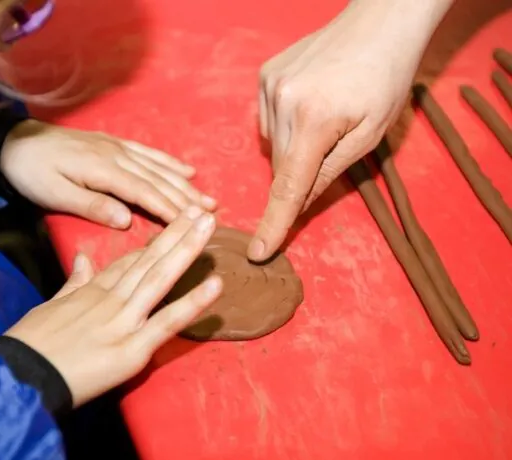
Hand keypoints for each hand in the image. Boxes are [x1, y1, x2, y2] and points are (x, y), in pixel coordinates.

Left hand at [0, 120, 216, 227]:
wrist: (13, 141)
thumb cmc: (32, 173)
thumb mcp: (54, 193)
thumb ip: (91, 205)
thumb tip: (127, 220)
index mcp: (103, 171)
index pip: (144, 193)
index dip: (169, 209)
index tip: (192, 225)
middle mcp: (116, 156)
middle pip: (157, 180)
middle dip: (186, 198)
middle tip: (212, 215)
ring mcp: (117, 147)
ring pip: (157, 168)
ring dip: (184, 184)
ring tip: (207, 199)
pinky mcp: (113, 143)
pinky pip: (147, 152)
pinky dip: (168, 162)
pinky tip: (185, 170)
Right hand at [4, 206, 221, 406]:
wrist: (18, 375)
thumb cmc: (30, 345)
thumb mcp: (49, 306)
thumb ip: (73, 282)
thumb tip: (83, 258)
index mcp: (92, 291)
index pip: (130, 262)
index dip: (156, 243)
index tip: (176, 223)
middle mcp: (112, 299)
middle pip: (149, 261)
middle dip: (178, 235)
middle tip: (202, 212)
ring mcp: (124, 321)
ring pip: (160, 279)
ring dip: (187, 251)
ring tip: (209, 227)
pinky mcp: (132, 349)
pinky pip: (167, 323)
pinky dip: (192, 304)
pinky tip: (215, 286)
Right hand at [249, 0, 453, 260]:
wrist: (379, 22)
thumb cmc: (386, 78)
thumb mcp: (371, 134)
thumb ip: (330, 172)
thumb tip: (299, 202)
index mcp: (314, 119)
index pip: (288, 186)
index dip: (274, 223)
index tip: (257, 252)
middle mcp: (282, 101)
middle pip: (281, 165)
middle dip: (299, 175)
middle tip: (331, 150)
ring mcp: (269, 85)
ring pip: (273, 144)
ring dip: (294, 148)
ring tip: (325, 119)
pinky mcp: (265, 75)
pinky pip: (267, 119)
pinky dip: (285, 125)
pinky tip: (310, 106)